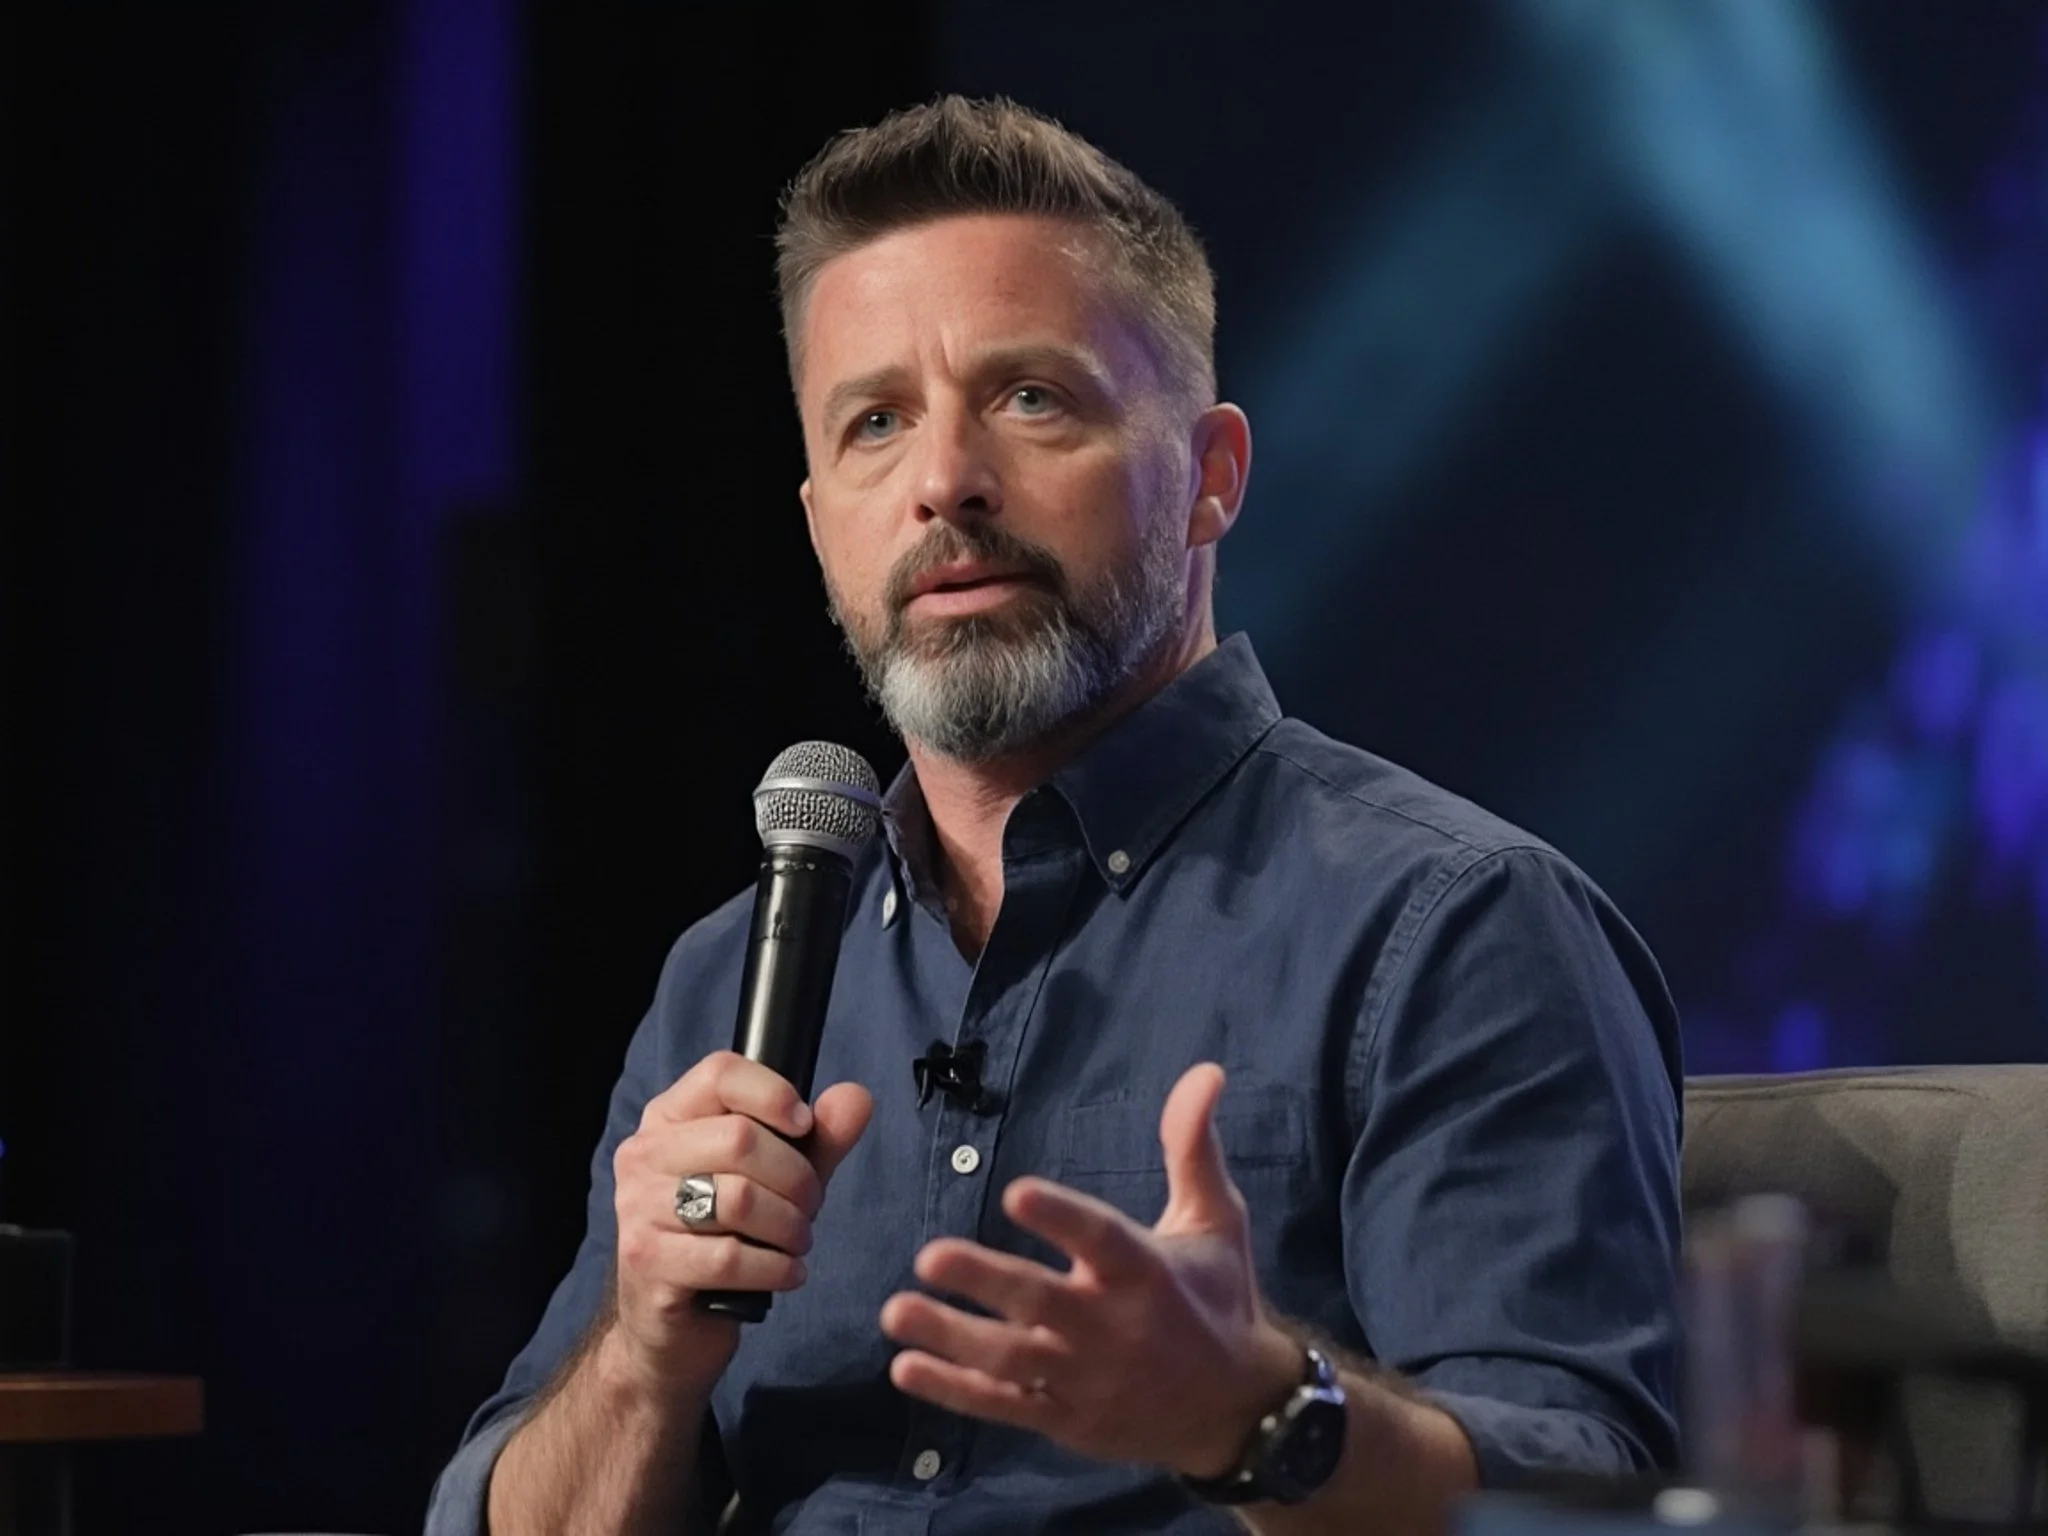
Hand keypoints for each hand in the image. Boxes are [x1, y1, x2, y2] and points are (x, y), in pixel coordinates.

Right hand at [610, 1050, 872, 1395]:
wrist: (675, 1327)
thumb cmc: (727, 1239)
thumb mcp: (779, 1181)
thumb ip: (819, 1140)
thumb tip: (857, 1097)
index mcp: (669, 1118)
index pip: (720, 1073)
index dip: (774, 1093)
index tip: (805, 1125)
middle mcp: (644, 1156)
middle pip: (740, 1139)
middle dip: (797, 1178)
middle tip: (810, 1207)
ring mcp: (638, 1210)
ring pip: (739, 1200)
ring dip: (790, 1226)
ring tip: (797, 1241)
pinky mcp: (648, 1263)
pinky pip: (729, 1257)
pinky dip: (776, 1268)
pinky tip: (788, 1273)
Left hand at [880, 1063, 1303, 1476]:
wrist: (1239, 1411)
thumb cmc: (1220, 1297)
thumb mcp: (1216, 1219)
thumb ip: (1192, 1147)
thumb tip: (1205, 1071)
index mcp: (1147, 1272)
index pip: (1101, 1239)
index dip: (1060, 1216)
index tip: (1015, 1191)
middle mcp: (1114, 1327)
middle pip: (1041, 1302)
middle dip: (985, 1280)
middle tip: (929, 1255)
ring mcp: (1087, 1379)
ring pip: (1012, 1358)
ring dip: (952, 1336)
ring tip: (896, 1311)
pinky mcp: (1068, 1419)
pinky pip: (1006, 1405)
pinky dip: (956, 1391)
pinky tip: (906, 1368)